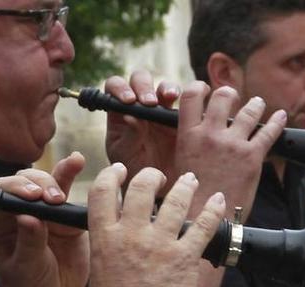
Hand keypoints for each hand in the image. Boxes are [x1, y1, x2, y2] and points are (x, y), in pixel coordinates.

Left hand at [0, 152, 88, 286]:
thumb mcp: (25, 269)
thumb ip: (28, 243)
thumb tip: (28, 217)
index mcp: (0, 223)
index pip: (0, 193)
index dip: (15, 189)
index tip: (33, 196)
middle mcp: (20, 211)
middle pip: (24, 182)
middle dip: (37, 184)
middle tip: (51, 199)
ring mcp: (44, 211)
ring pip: (46, 182)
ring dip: (56, 178)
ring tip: (61, 196)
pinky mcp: (66, 215)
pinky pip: (69, 190)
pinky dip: (72, 172)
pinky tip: (78, 160)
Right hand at [88, 165, 225, 286]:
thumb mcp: (99, 274)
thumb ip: (106, 248)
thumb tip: (114, 234)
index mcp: (103, 239)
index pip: (101, 192)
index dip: (110, 175)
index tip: (119, 170)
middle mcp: (130, 235)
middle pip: (140, 188)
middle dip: (150, 176)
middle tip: (157, 178)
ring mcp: (159, 244)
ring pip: (174, 200)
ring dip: (184, 185)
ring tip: (189, 180)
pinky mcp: (185, 257)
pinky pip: (203, 225)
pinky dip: (213, 209)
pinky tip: (217, 200)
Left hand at [105, 70, 178, 194]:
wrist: (159, 189)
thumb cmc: (134, 172)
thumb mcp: (125, 156)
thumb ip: (127, 137)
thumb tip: (130, 116)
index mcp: (120, 112)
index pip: (114, 87)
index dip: (120, 88)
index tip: (128, 101)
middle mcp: (140, 106)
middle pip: (140, 80)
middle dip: (144, 86)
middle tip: (149, 102)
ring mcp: (162, 110)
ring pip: (164, 86)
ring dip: (167, 87)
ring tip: (170, 98)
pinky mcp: (182, 117)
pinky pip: (187, 101)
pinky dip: (189, 98)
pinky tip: (189, 107)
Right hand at [175, 83, 284, 219]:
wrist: (204, 217)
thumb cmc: (188, 195)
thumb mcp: (177, 162)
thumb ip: (185, 141)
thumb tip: (189, 130)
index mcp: (187, 135)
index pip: (190, 95)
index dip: (198, 86)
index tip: (204, 89)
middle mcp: (210, 135)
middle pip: (223, 96)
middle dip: (229, 93)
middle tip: (232, 98)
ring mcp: (233, 144)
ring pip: (249, 110)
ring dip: (255, 105)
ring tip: (257, 104)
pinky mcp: (253, 156)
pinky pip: (269, 131)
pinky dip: (278, 121)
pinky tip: (281, 116)